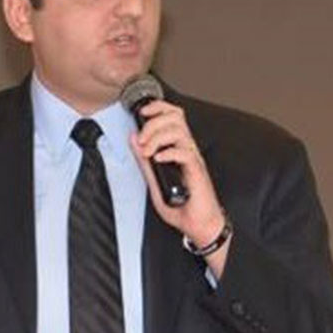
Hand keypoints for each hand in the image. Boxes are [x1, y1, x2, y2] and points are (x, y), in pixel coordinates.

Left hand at [129, 100, 230, 276]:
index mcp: (178, 149)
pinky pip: (184, 153)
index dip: (158, 108)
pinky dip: (168, 153)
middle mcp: (187, 150)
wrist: (199, 225)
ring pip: (179, 132)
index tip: (141, 113)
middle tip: (142, 139)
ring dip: (158, 137)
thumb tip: (133, 141)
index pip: (172, 116)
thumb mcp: (153, 183)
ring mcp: (193, 160)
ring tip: (148, 151)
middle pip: (175, 118)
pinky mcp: (197, 172)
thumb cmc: (183, 206)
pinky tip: (158, 160)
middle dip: (153, 122)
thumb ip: (143, 162)